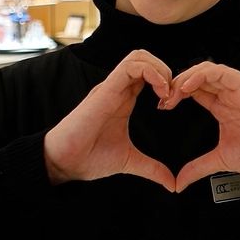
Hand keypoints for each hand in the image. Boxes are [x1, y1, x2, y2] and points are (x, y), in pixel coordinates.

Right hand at [43, 49, 175, 191]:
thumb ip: (151, 168)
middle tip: (173, 95)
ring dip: (160, 69)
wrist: (65, 163)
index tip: (173, 104)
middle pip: (145, 58)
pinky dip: (151, 72)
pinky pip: (130, 67)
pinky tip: (160, 92)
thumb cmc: (90, 157)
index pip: (148, 73)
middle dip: (166, 70)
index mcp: (124, 99)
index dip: (166, 82)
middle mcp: (118, 88)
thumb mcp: (129, 161)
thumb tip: (171, 184)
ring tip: (167, 92)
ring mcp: (111, 87)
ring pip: (138, 56)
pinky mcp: (106, 90)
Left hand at [163, 62, 239, 192]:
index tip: (163, 106)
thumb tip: (179, 183)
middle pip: (197, 78)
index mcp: (221, 106)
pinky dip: (201, 75)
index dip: (176, 94)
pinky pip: (220, 71)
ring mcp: (236, 88)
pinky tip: (188, 86)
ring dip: (186, 77)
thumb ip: (198, 168)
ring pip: (206, 70)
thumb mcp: (220, 160)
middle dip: (177, 84)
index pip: (194, 91)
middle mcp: (227, 94)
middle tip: (164, 98)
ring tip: (174, 91)